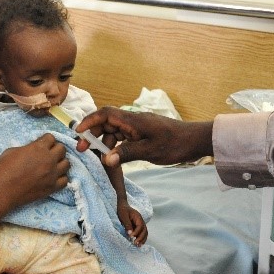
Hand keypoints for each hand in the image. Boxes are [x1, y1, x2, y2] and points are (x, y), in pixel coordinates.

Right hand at [0, 134, 68, 249]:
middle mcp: (49, 160)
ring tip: (52, 165)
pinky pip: (65, 180)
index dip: (46, 140)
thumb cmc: (3, 168)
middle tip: (47, 153)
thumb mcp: (13, 151)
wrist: (2, 190)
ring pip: (67, 164)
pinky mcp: (52, 187)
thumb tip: (33, 149)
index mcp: (39, 148)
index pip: (51, 138)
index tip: (41, 144)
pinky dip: (61, 177)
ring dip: (60, 162)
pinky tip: (53, 177)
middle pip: (62, 149)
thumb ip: (28, 148)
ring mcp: (52, 174)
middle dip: (55, 149)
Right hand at [74, 107, 213, 167]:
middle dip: (92, 134)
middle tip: (83, 150)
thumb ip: (126, 154)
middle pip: (106, 122)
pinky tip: (112, 157)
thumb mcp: (149, 151)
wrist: (194, 141)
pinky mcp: (142, 134)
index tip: (78, 132)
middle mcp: (132, 121)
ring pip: (113, 131)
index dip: (89, 121)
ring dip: (103, 142)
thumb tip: (105, 159)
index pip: (105, 114)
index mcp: (132, 120)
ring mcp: (137, 127)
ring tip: (97, 157)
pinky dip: (115, 146)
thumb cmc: (174, 144)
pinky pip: (123, 137)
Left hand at [117, 203, 146, 245]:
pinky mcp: (138, 227)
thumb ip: (127, 224)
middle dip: (141, 238)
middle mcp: (141, 221)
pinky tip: (138, 243)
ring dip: (142, 239)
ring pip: (145, 233)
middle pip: (144, 230)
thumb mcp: (124, 216)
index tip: (131, 236)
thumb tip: (130, 233)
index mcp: (138, 218)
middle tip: (135, 243)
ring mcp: (140, 224)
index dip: (136, 232)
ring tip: (138, 246)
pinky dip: (141, 238)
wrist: (122, 206)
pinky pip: (142, 233)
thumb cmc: (123, 210)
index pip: (140, 226)